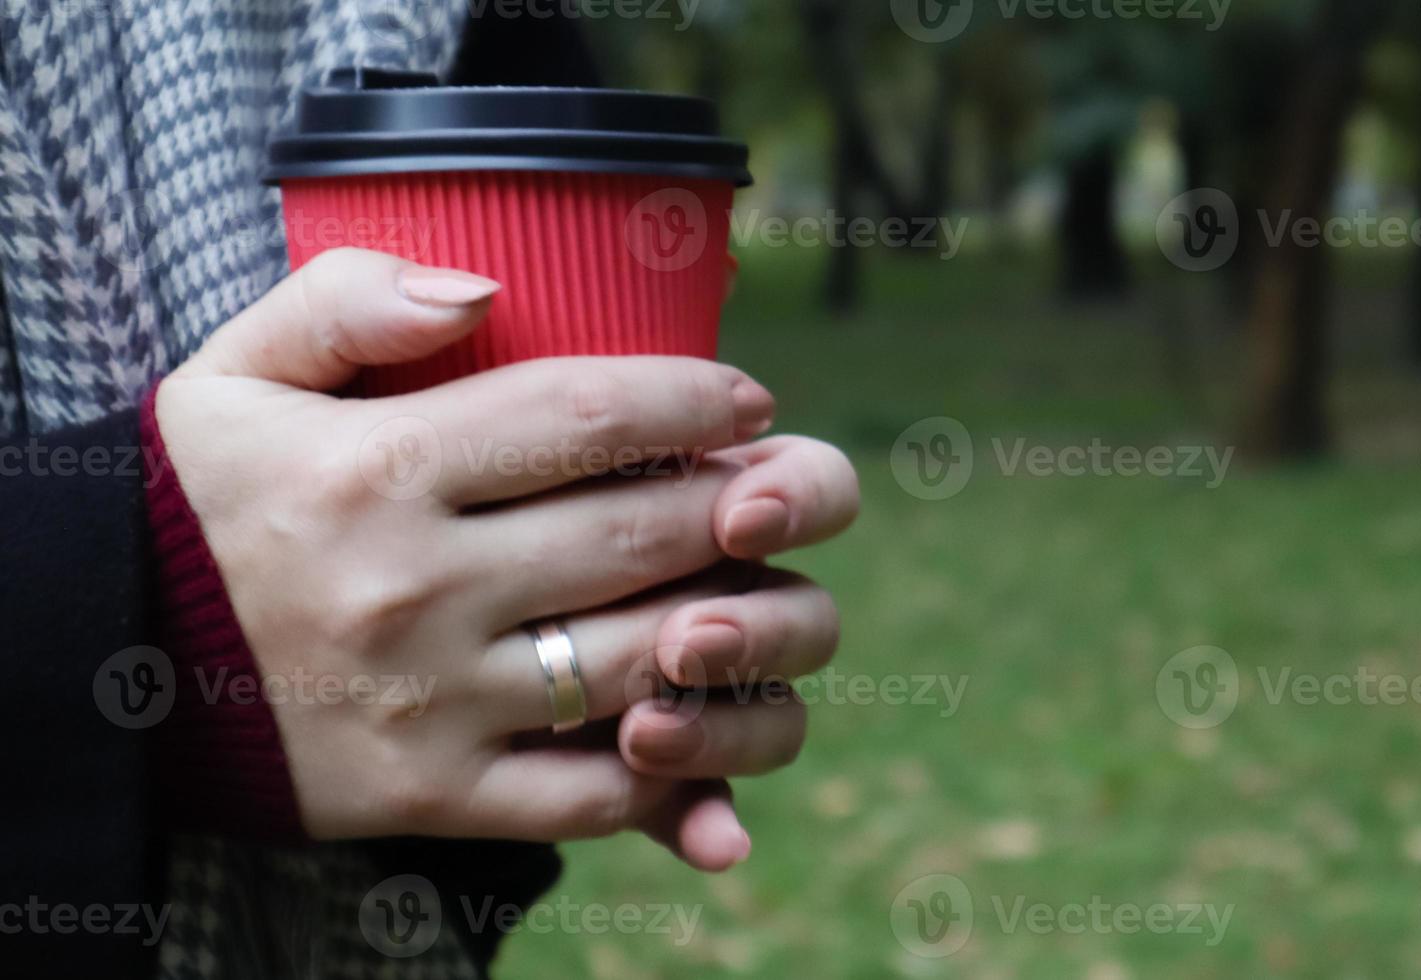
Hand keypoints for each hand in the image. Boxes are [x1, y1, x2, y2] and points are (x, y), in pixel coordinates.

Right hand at [154, 248, 857, 869]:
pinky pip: (590, 789)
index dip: (696, 397)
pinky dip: (670, 756)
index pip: (587, 413)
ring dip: (734, 619)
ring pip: (640, 657)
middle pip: (642, 531)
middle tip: (779, 487)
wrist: (113, 669)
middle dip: (743, 501)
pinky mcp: (434, 794)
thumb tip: (484, 287)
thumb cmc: (201, 505)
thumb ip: (349, 299)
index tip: (746, 398)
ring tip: (759, 581)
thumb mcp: (234, 373)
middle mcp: (415, 586)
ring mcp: (431, 701)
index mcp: (378, 469)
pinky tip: (699, 708)